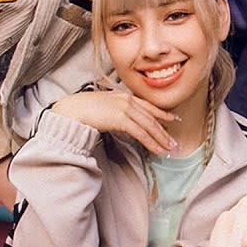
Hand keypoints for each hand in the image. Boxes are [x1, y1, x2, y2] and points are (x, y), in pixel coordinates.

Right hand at [51, 91, 179, 154]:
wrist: (71, 110)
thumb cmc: (82, 110)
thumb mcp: (103, 106)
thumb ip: (115, 111)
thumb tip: (122, 121)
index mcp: (123, 96)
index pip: (148, 105)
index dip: (162, 113)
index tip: (173, 119)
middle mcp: (127, 100)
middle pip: (151, 118)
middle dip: (164, 131)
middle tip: (174, 142)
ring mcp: (125, 109)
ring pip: (149, 126)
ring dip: (161, 139)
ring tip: (170, 149)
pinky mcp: (121, 119)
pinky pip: (141, 133)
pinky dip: (151, 143)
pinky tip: (158, 151)